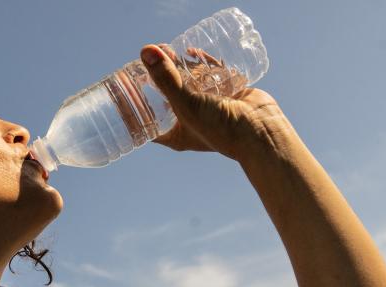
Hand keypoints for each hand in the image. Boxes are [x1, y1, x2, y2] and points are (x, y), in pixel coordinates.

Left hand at [140, 43, 291, 161]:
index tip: (125, 85)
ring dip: (180, 68)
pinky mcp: (225, 95)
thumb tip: (146, 52)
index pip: (147, 120)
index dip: (134, 104)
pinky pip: (210, 77)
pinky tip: (194, 52)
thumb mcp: (185, 104)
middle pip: (167, 96)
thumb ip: (165, 78)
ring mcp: (209, 108)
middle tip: (150, 59)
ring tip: (169, 51)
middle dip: (158, 77)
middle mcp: (191, 122)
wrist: (260, 130)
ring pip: (188, 84)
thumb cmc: (220, 128)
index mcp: (176, 135)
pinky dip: (203, 64)